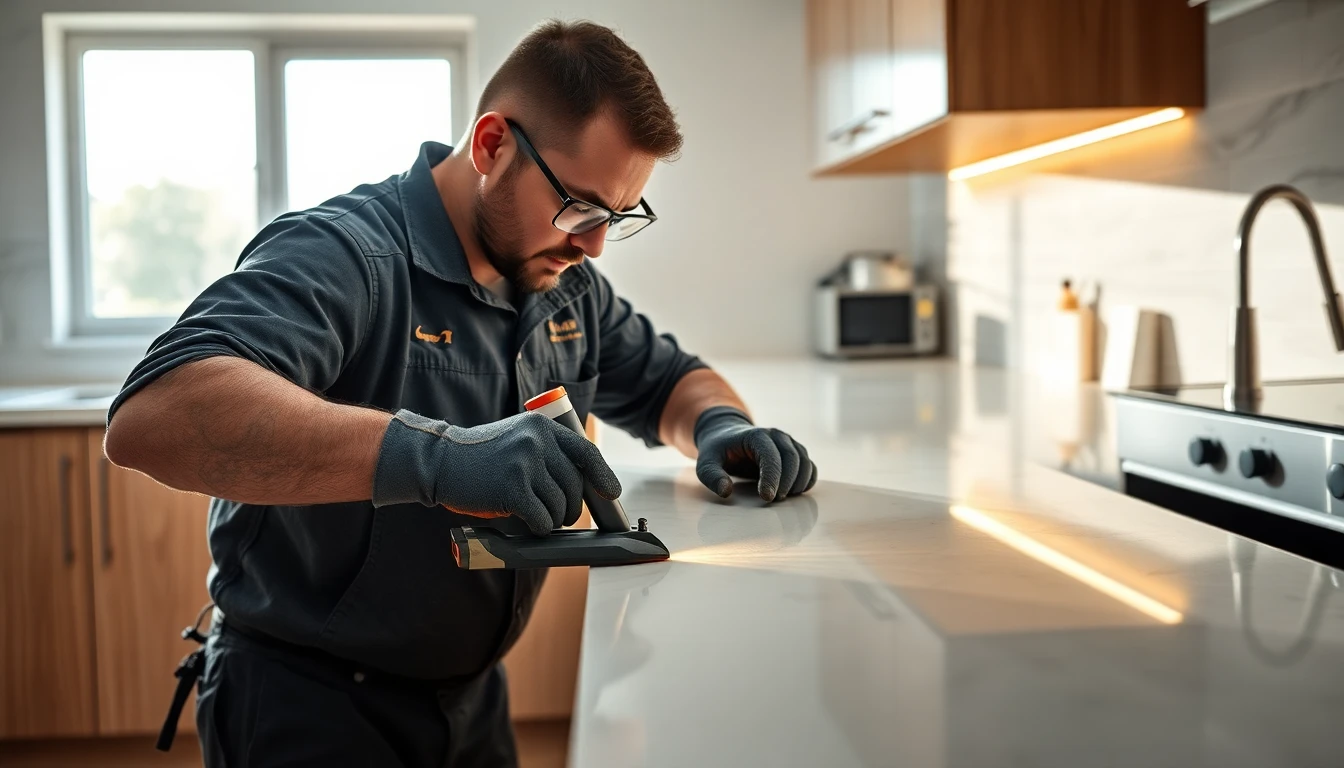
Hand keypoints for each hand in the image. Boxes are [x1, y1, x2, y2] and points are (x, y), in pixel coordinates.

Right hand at [371, 410, 621, 535]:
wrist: (440, 462)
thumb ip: (547, 451)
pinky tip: (527, 524)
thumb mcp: (517, 438)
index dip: (602, 475)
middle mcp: (537, 441)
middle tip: (560, 516)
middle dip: (572, 508)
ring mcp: (525, 464)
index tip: (612, 493)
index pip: (586, 452)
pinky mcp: (512, 488)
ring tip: (535, 516)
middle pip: (575, 486)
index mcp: (542, 426)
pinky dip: (539, 528)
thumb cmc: (480, 457)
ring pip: (560, 506)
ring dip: (552, 519)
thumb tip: (584, 483)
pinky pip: (542, 519)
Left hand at [693, 406, 817, 501]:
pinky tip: (795, 493)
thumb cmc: (718, 451)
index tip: (766, 498)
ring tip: (783, 498)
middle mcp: (777, 436)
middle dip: (787, 483)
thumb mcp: (706, 463)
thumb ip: (713, 476)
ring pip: (804, 462)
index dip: (772, 478)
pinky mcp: (795, 453)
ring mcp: (788, 443)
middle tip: (774, 501)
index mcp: (757, 435)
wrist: (728, 436)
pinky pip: (809, 467)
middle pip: (792, 459)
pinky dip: (807, 481)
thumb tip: (726, 492)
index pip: (770, 456)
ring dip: (799, 483)